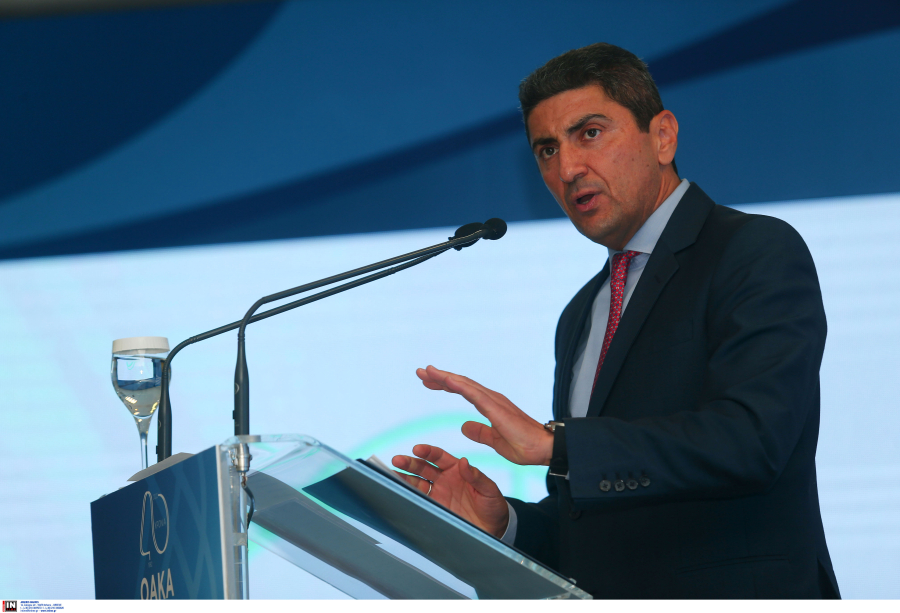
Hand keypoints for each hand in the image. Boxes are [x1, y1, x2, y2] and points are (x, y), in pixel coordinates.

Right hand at [392, 444, 509, 537]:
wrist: (493, 529)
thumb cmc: (493, 506)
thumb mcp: (490, 491)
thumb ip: (477, 477)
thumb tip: (464, 462)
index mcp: (457, 470)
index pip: (440, 457)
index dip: (428, 452)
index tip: (417, 449)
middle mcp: (445, 480)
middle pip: (424, 468)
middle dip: (410, 463)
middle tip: (397, 460)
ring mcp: (438, 494)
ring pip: (417, 482)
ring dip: (404, 477)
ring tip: (391, 474)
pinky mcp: (434, 508)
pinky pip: (419, 499)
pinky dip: (407, 494)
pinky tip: (397, 490)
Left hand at [416, 365, 552, 465]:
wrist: (544, 449)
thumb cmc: (525, 446)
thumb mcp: (495, 441)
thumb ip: (480, 432)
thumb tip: (464, 427)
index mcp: (491, 406)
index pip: (464, 391)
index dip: (446, 385)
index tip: (429, 382)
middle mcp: (491, 399)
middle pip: (461, 384)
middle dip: (440, 378)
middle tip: (421, 372)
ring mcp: (494, 401)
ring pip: (464, 385)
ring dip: (444, 377)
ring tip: (427, 371)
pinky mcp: (496, 407)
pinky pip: (473, 393)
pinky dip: (458, 385)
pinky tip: (445, 380)